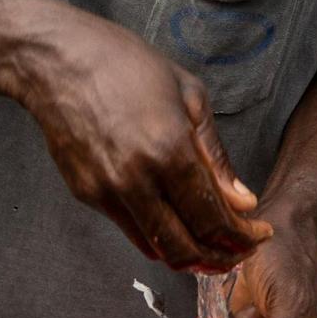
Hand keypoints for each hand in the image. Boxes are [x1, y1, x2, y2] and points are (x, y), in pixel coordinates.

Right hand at [18, 5, 271, 270]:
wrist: (56, 60)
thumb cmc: (125, 64)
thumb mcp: (188, 95)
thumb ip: (216, 155)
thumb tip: (242, 200)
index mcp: (170, 150)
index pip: (214, 218)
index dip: (243, 236)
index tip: (259, 234)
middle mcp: (137, 180)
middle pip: (188, 247)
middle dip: (222, 257)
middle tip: (240, 250)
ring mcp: (108, 191)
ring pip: (158, 249)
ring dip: (191, 256)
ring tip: (213, 245)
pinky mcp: (87, 195)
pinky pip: (131, 231)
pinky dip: (159, 239)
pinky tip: (177, 226)